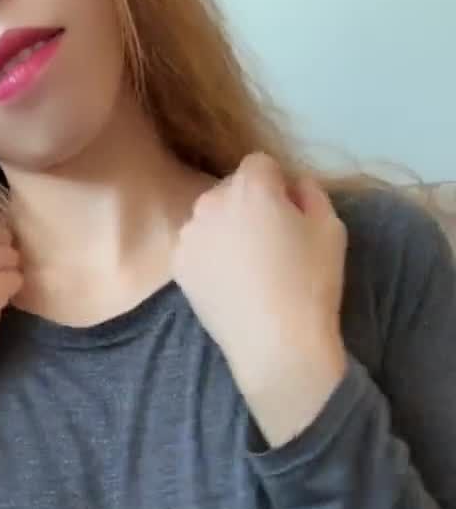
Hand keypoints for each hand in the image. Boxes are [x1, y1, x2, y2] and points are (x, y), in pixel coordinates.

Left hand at [173, 153, 348, 445]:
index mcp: (251, 185)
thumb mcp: (331, 226)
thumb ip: (310, 191)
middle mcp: (211, 201)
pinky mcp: (177, 265)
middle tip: (269, 241)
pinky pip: (196, 245)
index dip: (278, 185)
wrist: (276, 344)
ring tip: (247, 266)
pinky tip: (228, 281)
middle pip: (231, 188)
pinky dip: (209, 254)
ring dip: (226, 228)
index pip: (261, 164)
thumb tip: (291, 185)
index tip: (289, 214)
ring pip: (210, 216)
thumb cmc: (311, 282)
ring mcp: (189, 234)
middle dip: (249, 203)